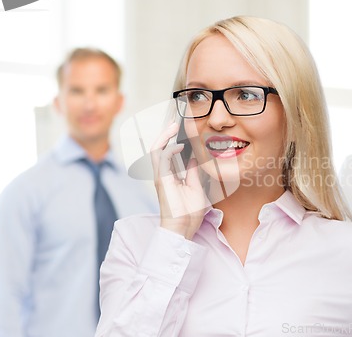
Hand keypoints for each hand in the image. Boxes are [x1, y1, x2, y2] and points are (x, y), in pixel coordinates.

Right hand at [151, 122, 208, 239]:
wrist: (182, 228)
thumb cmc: (188, 213)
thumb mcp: (196, 187)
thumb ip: (193, 172)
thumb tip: (194, 159)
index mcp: (170, 176)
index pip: (167, 153)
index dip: (171, 140)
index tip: (179, 129)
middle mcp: (162, 174)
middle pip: (158, 148)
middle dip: (165, 134)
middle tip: (174, 122)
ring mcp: (160, 177)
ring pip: (155, 150)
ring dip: (163, 137)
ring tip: (172, 126)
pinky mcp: (161, 180)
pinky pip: (161, 159)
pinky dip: (169, 150)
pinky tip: (178, 146)